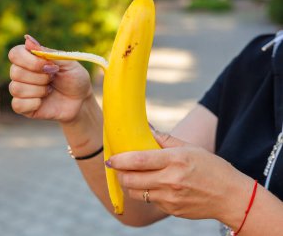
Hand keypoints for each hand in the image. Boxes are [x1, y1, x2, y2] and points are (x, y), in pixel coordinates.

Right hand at [8, 35, 92, 121]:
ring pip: (16, 89)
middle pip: (15, 72)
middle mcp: (22, 73)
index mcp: (30, 58)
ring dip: (38, 90)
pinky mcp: (23, 107)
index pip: (15, 54)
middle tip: (53, 79)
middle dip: (39, 77)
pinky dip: (33, 103)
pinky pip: (17, 105)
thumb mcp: (67, 62)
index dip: (30, 61)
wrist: (81, 101)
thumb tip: (27, 39)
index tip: (48, 66)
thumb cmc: (75, 78)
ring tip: (50, 90)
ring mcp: (21, 91)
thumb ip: (48, 52)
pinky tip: (43, 102)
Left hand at [107, 132, 252, 220]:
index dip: (119, 160)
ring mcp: (170, 198)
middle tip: (118, 167)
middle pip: (131, 180)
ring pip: (136, 193)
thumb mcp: (190, 148)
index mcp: (175, 160)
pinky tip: (153, 185)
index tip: (110, 159)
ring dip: (130, 184)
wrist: (230, 196)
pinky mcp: (171, 210)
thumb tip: (146, 130)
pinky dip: (146, 193)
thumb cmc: (212, 167)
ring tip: (133, 176)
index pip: (138, 161)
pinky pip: (150, 201)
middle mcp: (170, 180)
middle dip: (120, 174)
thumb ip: (165, 140)